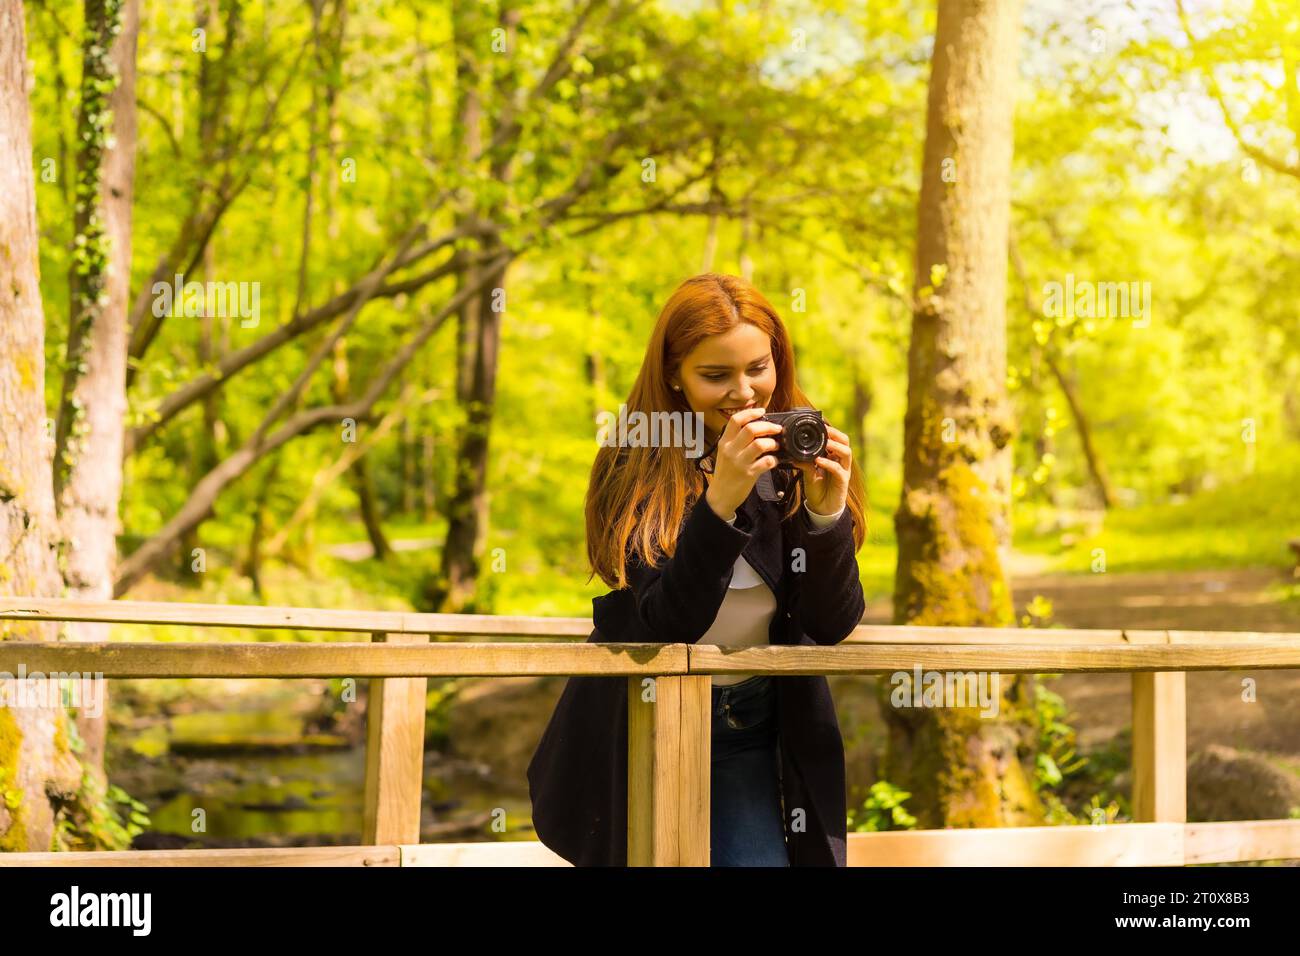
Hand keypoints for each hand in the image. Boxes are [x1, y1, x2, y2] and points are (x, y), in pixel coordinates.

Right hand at [704, 406, 782, 520]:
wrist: (720, 496)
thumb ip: (736, 440)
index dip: (751, 413)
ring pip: (761, 444)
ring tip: (775, 446)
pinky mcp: (749, 474)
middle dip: (768, 427)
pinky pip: (766, 462)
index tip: (762, 411)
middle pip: (751, 429)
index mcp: (724, 442)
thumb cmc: (725, 473)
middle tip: (777, 429)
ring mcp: (739, 462)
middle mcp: (730, 450)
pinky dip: (774, 459)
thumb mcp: (724, 453)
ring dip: (772, 443)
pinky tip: (773, 461)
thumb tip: (756, 426)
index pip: (736, 420)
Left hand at [792, 423, 850, 516]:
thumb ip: (804, 462)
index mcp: (833, 456)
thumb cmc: (816, 488)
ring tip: (825, 443)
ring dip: (835, 446)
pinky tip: (819, 461)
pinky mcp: (843, 481)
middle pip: (845, 442)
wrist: (821, 508)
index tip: (819, 424)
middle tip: (824, 430)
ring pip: (846, 453)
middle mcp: (840, 461)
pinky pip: (838, 469)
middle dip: (835, 434)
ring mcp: (844, 470)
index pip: (836, 438)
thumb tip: (792, 453)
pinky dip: (828, 463)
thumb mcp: (808, 473)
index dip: (830, 431)